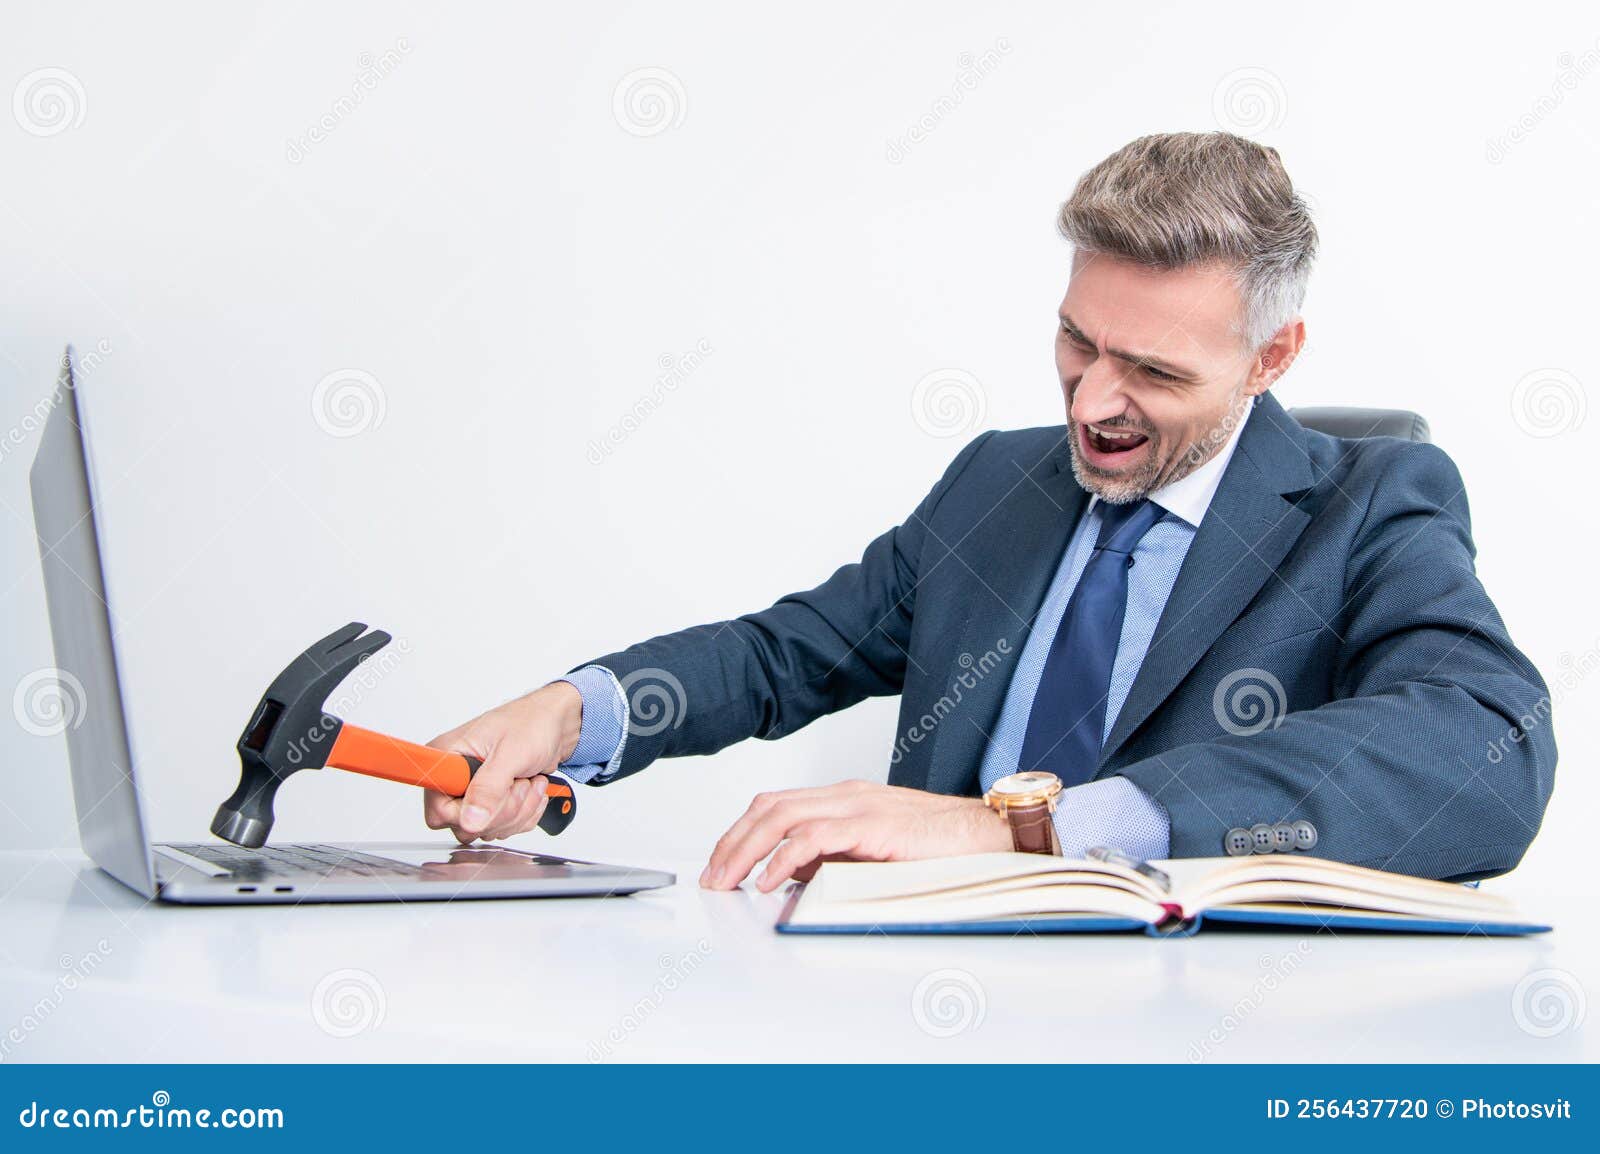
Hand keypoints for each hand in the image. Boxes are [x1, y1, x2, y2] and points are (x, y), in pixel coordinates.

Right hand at [423, 681, 583, 842]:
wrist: (554, 725)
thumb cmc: (531, 723)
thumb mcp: (510, 753)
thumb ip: (489, 788)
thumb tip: (470, 820)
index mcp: (446, 757)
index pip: (437, 807)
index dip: (467, 811)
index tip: (493, 794)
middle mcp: (454, 777)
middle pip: (464, 824)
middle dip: (502, 810)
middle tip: (519, 784)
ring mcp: (473, 792)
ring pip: (486, 829)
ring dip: (518, 811)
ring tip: (529, 782)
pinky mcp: (490, 803)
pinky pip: (503, 828)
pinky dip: (525, 814)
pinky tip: (531, 791)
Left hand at [700, 780, 1011, 891]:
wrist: (993, 836)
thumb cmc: (941, 848)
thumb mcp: (874, 852)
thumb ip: (834, 858)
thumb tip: (789, 877)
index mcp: (845, 798)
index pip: (776, 805)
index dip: (740, 832)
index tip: (720, 864)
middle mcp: (847, 795)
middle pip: (769, 806)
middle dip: (731, 842)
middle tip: (711, 878)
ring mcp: (861, 806)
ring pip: (783, 816)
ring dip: (745, 850)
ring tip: (727, 881)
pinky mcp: (875, 826)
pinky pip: (816, 836)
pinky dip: (783, 858)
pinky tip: (768, 880)